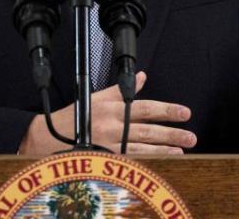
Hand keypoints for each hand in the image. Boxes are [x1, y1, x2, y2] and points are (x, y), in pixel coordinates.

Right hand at [18, 72, 196, 154]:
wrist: (48, 139)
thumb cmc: (74, 118)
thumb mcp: (97, 97)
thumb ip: (122, 89)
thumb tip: (141, 78)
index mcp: (112, 109)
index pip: (145, 108)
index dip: (166, 111)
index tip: (184, 113)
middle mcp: (112, 127)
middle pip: (148, 130)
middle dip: (171, 133)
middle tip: (190, 136)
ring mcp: (109, 146)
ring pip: (143, 147)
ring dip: (164, 149)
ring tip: (181, 149)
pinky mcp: (106, 160)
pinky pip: (132, 160)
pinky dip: (149, 160)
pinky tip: (162, 160)